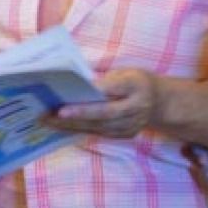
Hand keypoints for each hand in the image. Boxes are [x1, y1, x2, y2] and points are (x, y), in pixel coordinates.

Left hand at [42, 68, 160, 139]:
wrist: (160, 102)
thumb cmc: (135, 81)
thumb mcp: (124, 72)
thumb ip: (104, 80)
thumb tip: (76, 86)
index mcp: (135, 86)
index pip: (109, 93)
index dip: (89, 99)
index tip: (66, 104)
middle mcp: (135, 109)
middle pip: (102, 115)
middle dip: (74, 116)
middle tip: (49, 115)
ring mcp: (131, 125)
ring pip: (98, 127)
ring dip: (71, 126)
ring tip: (47, 121)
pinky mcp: (124, 135)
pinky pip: (98, 133)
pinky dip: (78, 130)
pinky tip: (60, 127)